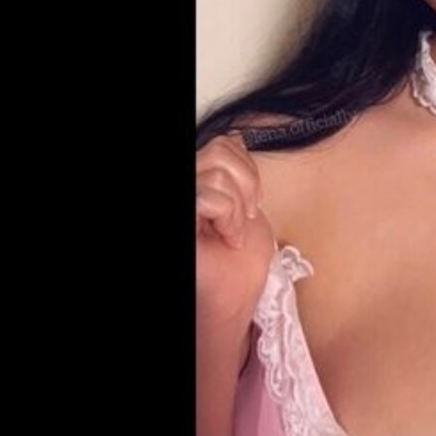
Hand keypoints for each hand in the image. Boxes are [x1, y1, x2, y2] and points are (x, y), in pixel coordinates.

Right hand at [196, 134, 275, 324]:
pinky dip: (228, 219)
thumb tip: (236, 139)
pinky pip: (207, 197)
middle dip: (246, 186)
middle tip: (245, 218)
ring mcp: (184, 204)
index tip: (253, 204)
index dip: (247, 170)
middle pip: (218, 150)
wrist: (235, 296)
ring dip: (237, 209)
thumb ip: (237, 171)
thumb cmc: (239, 259)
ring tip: (232, 232)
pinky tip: (227, 238)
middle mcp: (187, 187)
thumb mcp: (246, 202)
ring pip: (214, 174)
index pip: (223, 143)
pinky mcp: (182, 220)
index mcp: (198, 179)